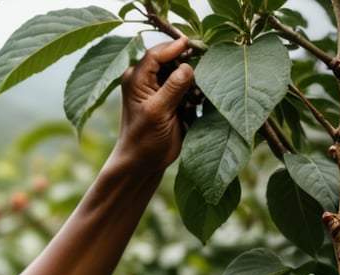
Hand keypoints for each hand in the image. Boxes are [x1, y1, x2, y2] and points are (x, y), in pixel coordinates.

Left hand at [116, 37, 195, 169]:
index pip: (157, 52)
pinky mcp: (172, 97)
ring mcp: (160, 87)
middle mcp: (147, 78)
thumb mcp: (157, 112)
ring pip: (183, 70)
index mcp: (136, 78)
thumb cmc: (143, 140)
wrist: (143, 162)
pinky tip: (196, 105)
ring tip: (196, 99)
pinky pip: (188, 85)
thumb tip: (188, 66)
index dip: (178, 46)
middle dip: (189, 64)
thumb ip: (172, 88)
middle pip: (173, 58)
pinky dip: (195, 91)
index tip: (198, 47)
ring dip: (194, 80)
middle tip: (203, 76)